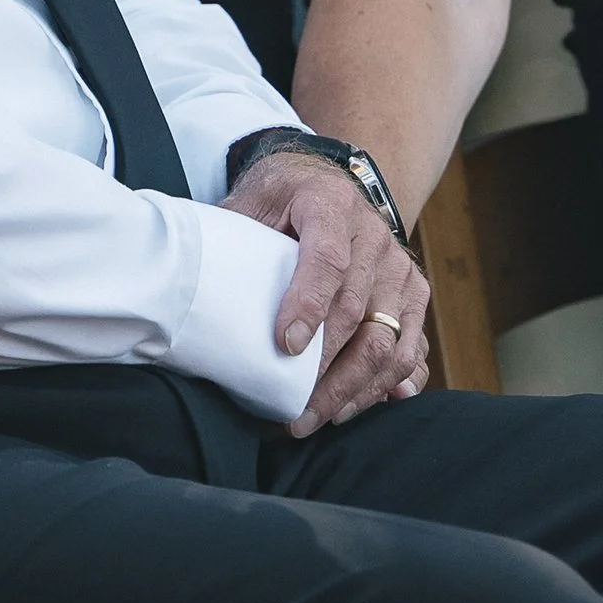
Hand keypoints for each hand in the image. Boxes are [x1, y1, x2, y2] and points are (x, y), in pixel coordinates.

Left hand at [225, 147, 429, 434]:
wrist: (326, 183)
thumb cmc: (279, 202)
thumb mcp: (250, 203)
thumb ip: (230, 238)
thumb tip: (189, 286)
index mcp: (329, 204)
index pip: (327, 259)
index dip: (308, 305)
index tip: (285, 347)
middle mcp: (374, 236)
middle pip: (358, 312)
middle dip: (325, 371)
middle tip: (291, 411)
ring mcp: (400, 268)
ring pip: (389, 341)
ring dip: (353, 389)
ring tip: (315, 418)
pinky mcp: (414, 294)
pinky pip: (410, 349)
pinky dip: (387, 385)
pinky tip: (357, 407)